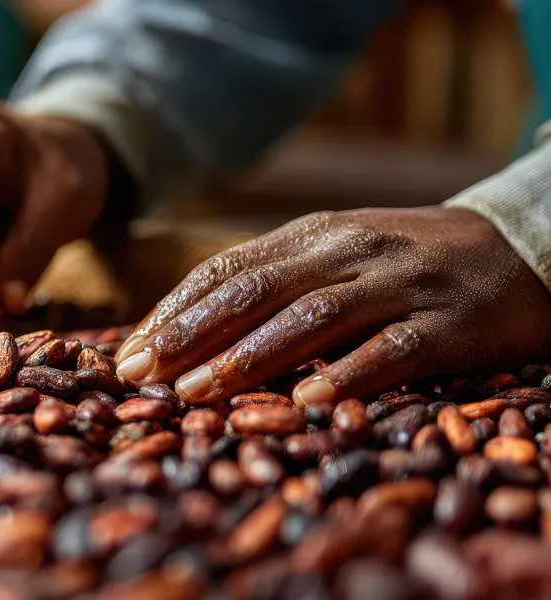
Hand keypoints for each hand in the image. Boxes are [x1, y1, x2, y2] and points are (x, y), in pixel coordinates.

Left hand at [115, 207, 550, 405]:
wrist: (518, 246)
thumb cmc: (404, 261)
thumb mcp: (335, 253)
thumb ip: (274, 281)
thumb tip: (190, 328)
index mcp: (312, 235)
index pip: (226, 269)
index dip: (174, 312)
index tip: (128, 353)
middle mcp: (347, 252)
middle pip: (255, 291)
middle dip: (191, 334)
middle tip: (141, 375)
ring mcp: (398, 284)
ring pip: (310, 318)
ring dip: (248, 357)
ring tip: (196, 392)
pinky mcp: (448, 322)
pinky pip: (391, 350)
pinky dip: (345, 375)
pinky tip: (304, 402)